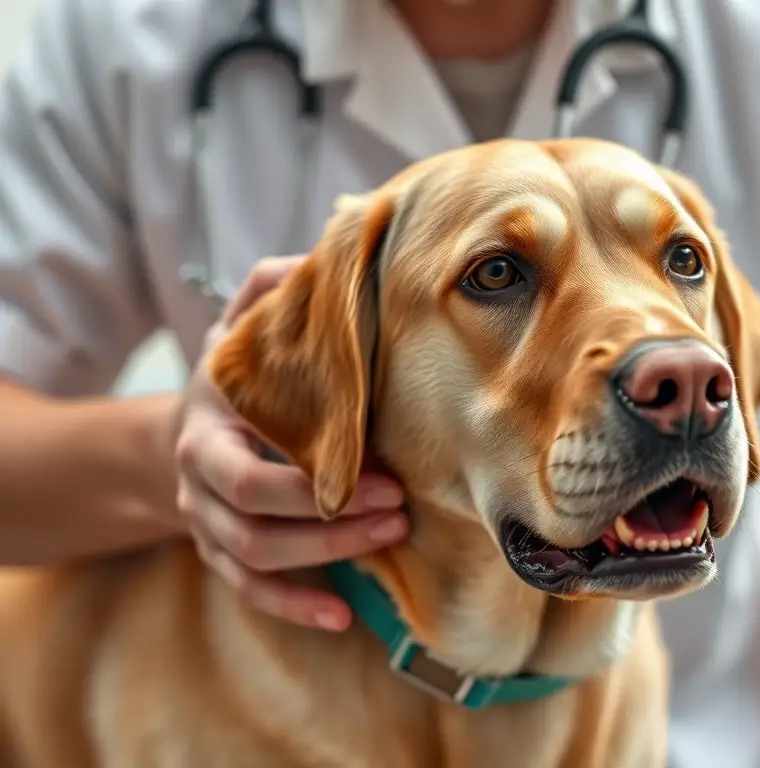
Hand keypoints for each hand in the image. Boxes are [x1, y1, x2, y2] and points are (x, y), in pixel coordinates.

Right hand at [174, 256, 407, 631]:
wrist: (193, 424)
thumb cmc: (240, 375)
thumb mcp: (245, 324)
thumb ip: (275, 289)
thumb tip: (325, 253)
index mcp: (208, 426)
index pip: (248, 473)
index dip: (315, 487)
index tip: (387, 477)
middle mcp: (198, 482)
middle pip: (255, 524)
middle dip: (331, 527)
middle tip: (401, 511)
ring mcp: (205, 523)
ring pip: (255, 560)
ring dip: (327, 561)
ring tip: (391, 540)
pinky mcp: (221, 551)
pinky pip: (251, 591)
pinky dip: (293, 606)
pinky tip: (341, 616)